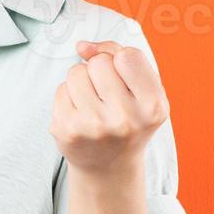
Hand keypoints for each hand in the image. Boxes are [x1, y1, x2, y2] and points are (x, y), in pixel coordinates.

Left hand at [50, 39, 168, 174]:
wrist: (109, 166)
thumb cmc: (128, 117)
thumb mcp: (142, 88)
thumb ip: (118, 54)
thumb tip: (82, 46)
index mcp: (153, 106)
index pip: (128, 56)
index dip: (120, 60)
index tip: (122, 76)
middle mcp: (126, 119)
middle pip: (99, 62)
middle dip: (99, 70)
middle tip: (107, 95)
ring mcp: (94, 127)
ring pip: (76, 72)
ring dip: (81, 81)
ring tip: (93, 104)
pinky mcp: (67, 131)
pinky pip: (61, 89)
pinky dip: (68, 96)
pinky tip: (79, 115)